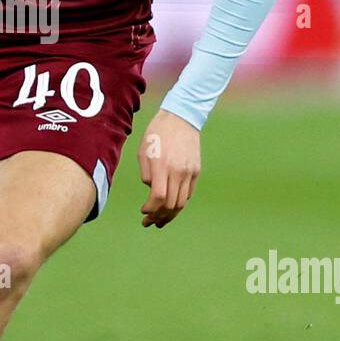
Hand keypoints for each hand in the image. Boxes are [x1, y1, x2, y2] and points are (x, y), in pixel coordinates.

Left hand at [137, 108, 200, 228]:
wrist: (181, 118)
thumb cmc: (157, 133)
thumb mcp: (143, 151)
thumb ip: (145, 174)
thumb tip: (151, 190)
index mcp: (162, 166)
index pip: (158, 197)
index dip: (150, 209)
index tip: (143, 212)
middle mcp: (178, 171)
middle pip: (171, 204)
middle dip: (158, 217)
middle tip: (148, 222)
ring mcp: (189, 172)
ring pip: (182, 202)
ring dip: (170, 215)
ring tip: (160, 221)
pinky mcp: (196, 171)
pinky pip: (188, 193)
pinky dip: (179, 203)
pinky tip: (170, 206)